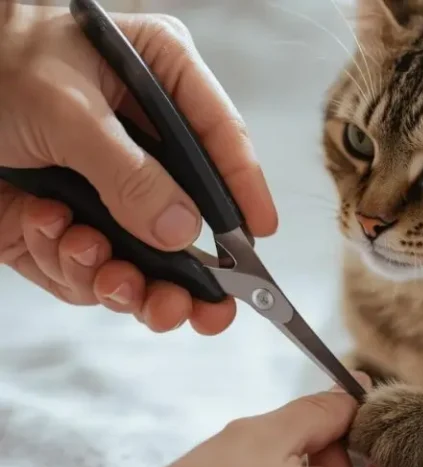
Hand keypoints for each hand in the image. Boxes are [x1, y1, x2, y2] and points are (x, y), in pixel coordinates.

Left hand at [0, 3, 276, 334]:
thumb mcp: (66, 109)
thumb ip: (128, 173)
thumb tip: (183, 231)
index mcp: (159, 87)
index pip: (222, 141)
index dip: (246, 191)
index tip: (259, 236)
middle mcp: (144, 145)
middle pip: (193, 219)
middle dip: (193, 276)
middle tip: (204, 311)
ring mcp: (111, 192)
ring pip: (147, 260)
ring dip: (129, 282)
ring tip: (110, 277)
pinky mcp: (75, 226)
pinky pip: (92, 270)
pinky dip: (73, 268)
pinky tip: (49, 229)